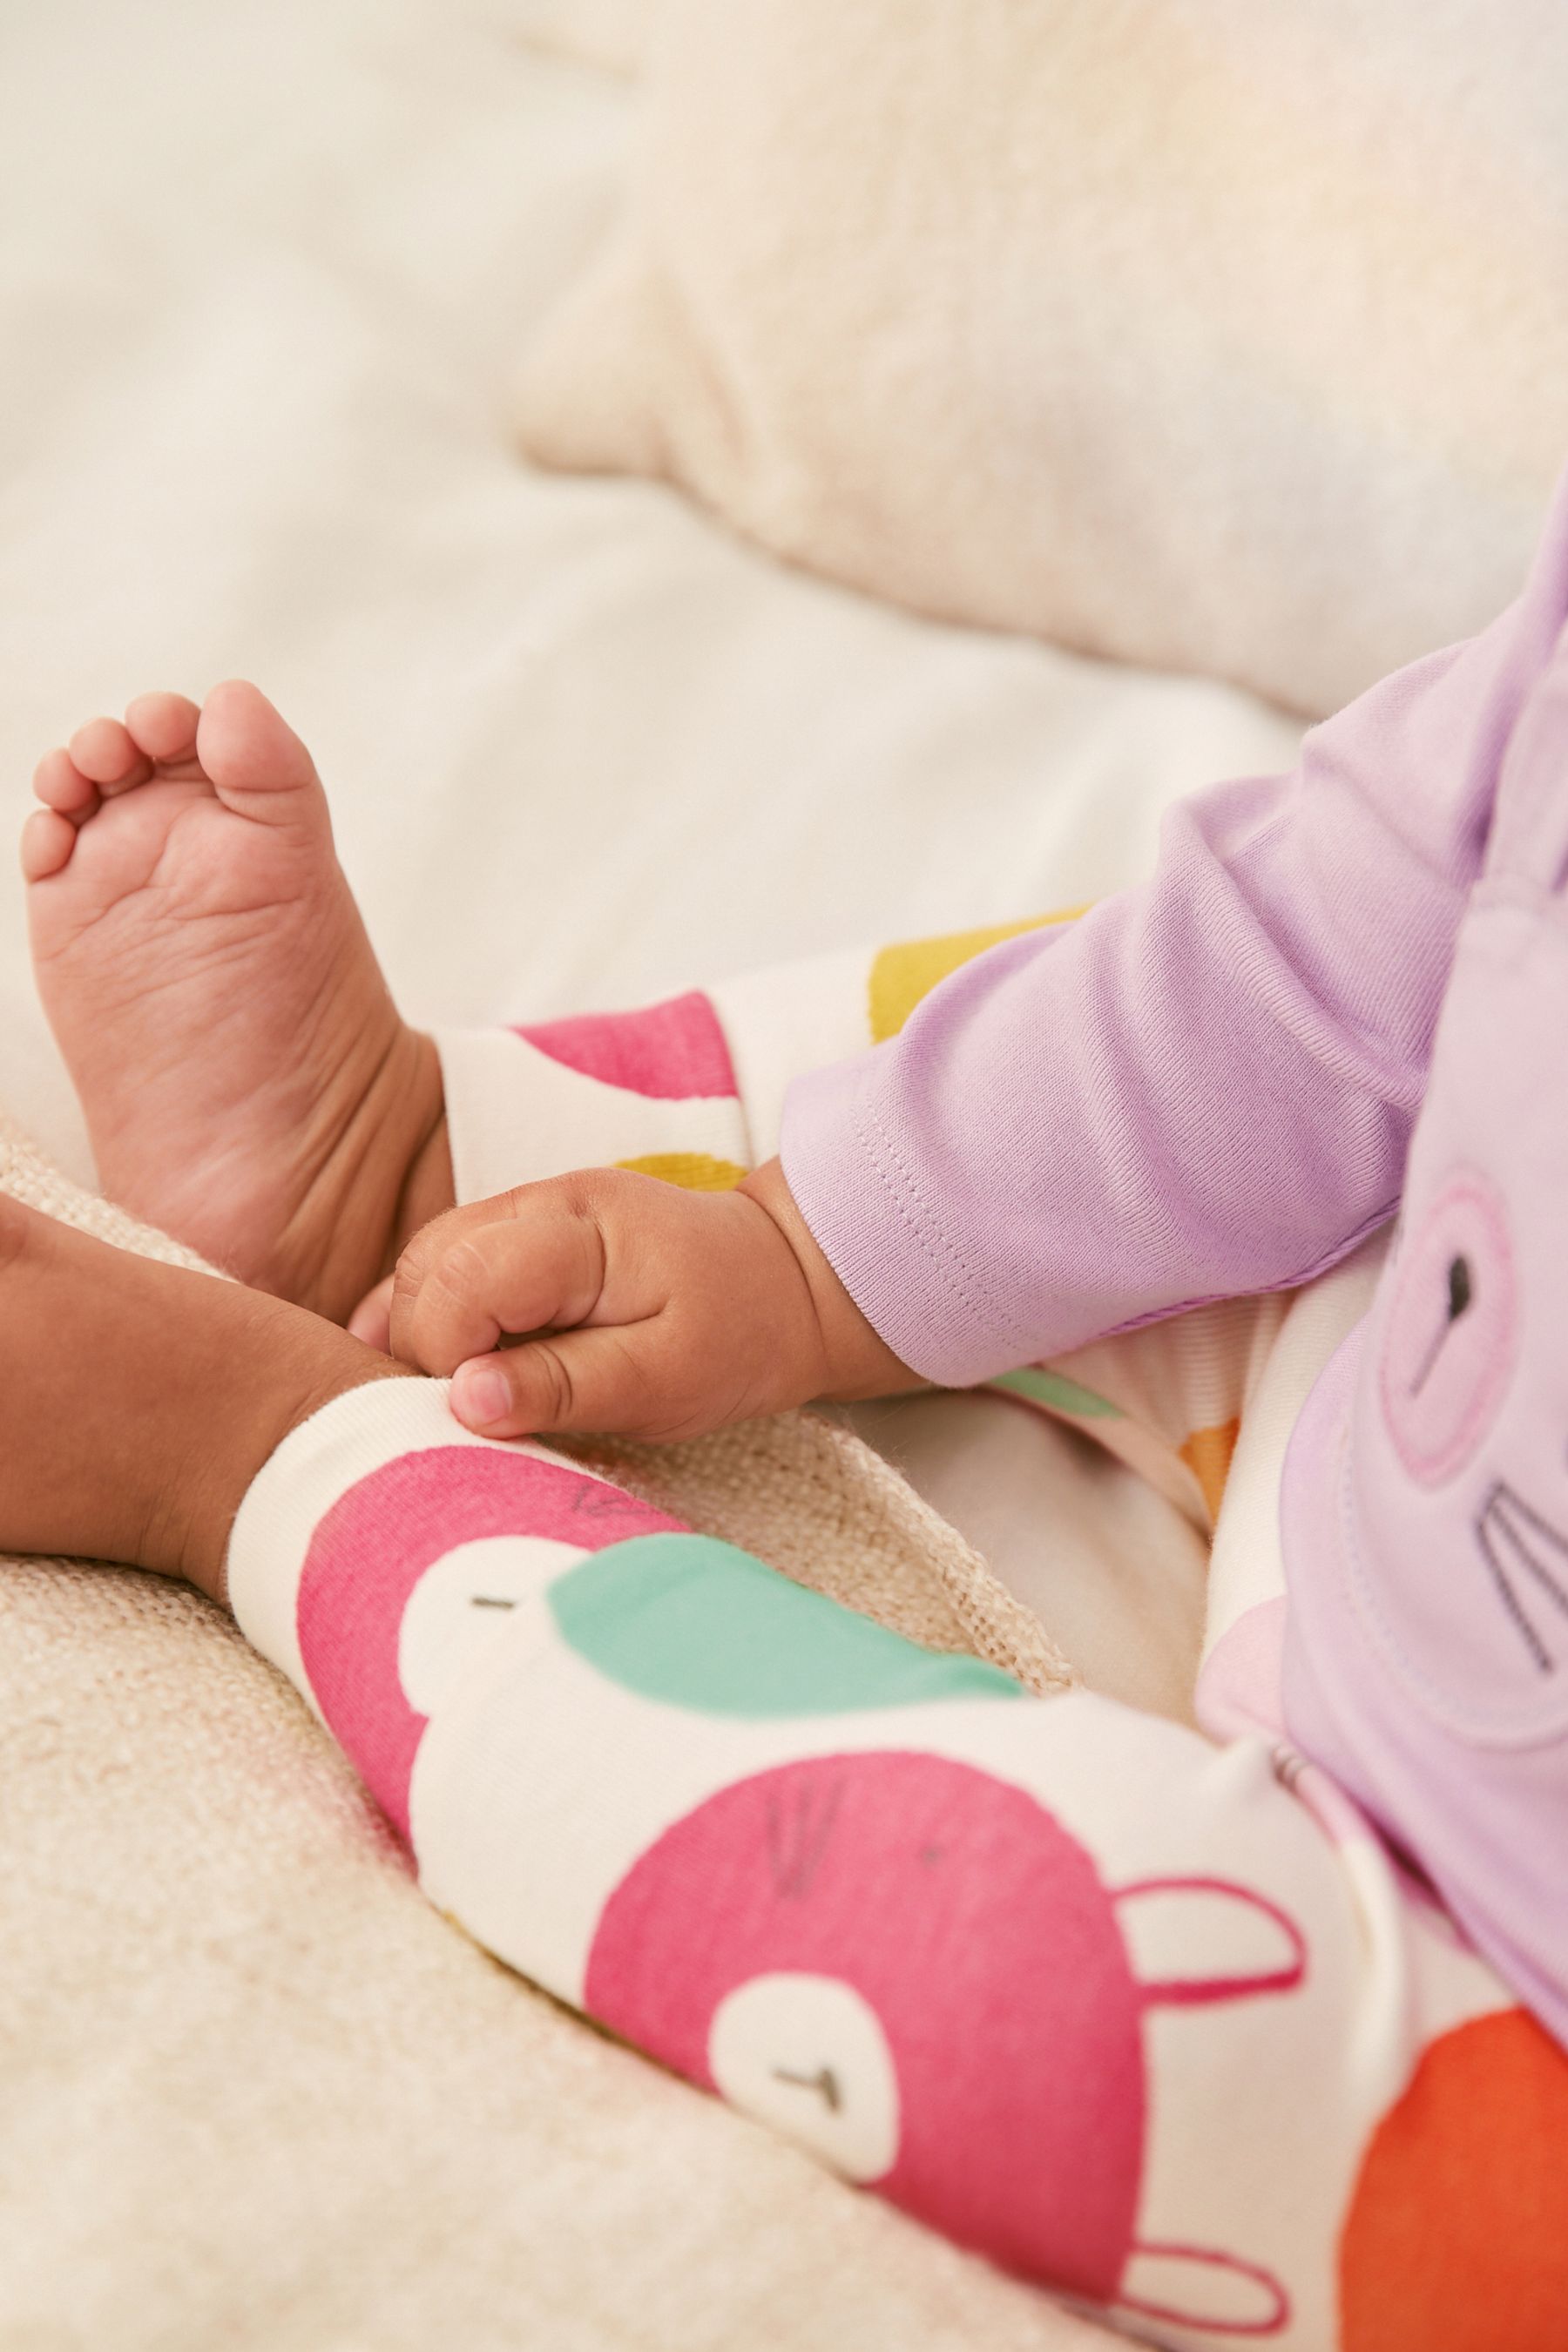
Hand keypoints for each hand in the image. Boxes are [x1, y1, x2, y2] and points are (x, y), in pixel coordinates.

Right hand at [364, 1158, 919, 1441]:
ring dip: (425, 1332)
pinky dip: (432, 1316)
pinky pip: (444, 1263)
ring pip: (425, 1261)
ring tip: (466, 1395)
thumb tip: (463, 1401)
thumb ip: (566, 1386)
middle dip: (425, 1347)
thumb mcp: (666, 1381)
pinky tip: (438, 1368)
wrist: (782, 1284)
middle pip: (428, 1263)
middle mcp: (544, 1201)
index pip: (463, 1279)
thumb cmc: (734, 1338)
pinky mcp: (520, 1231)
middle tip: (470, 1413)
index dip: (446, 1356)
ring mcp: (527, 1207)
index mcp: (586, 1230)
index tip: (477, 1415)